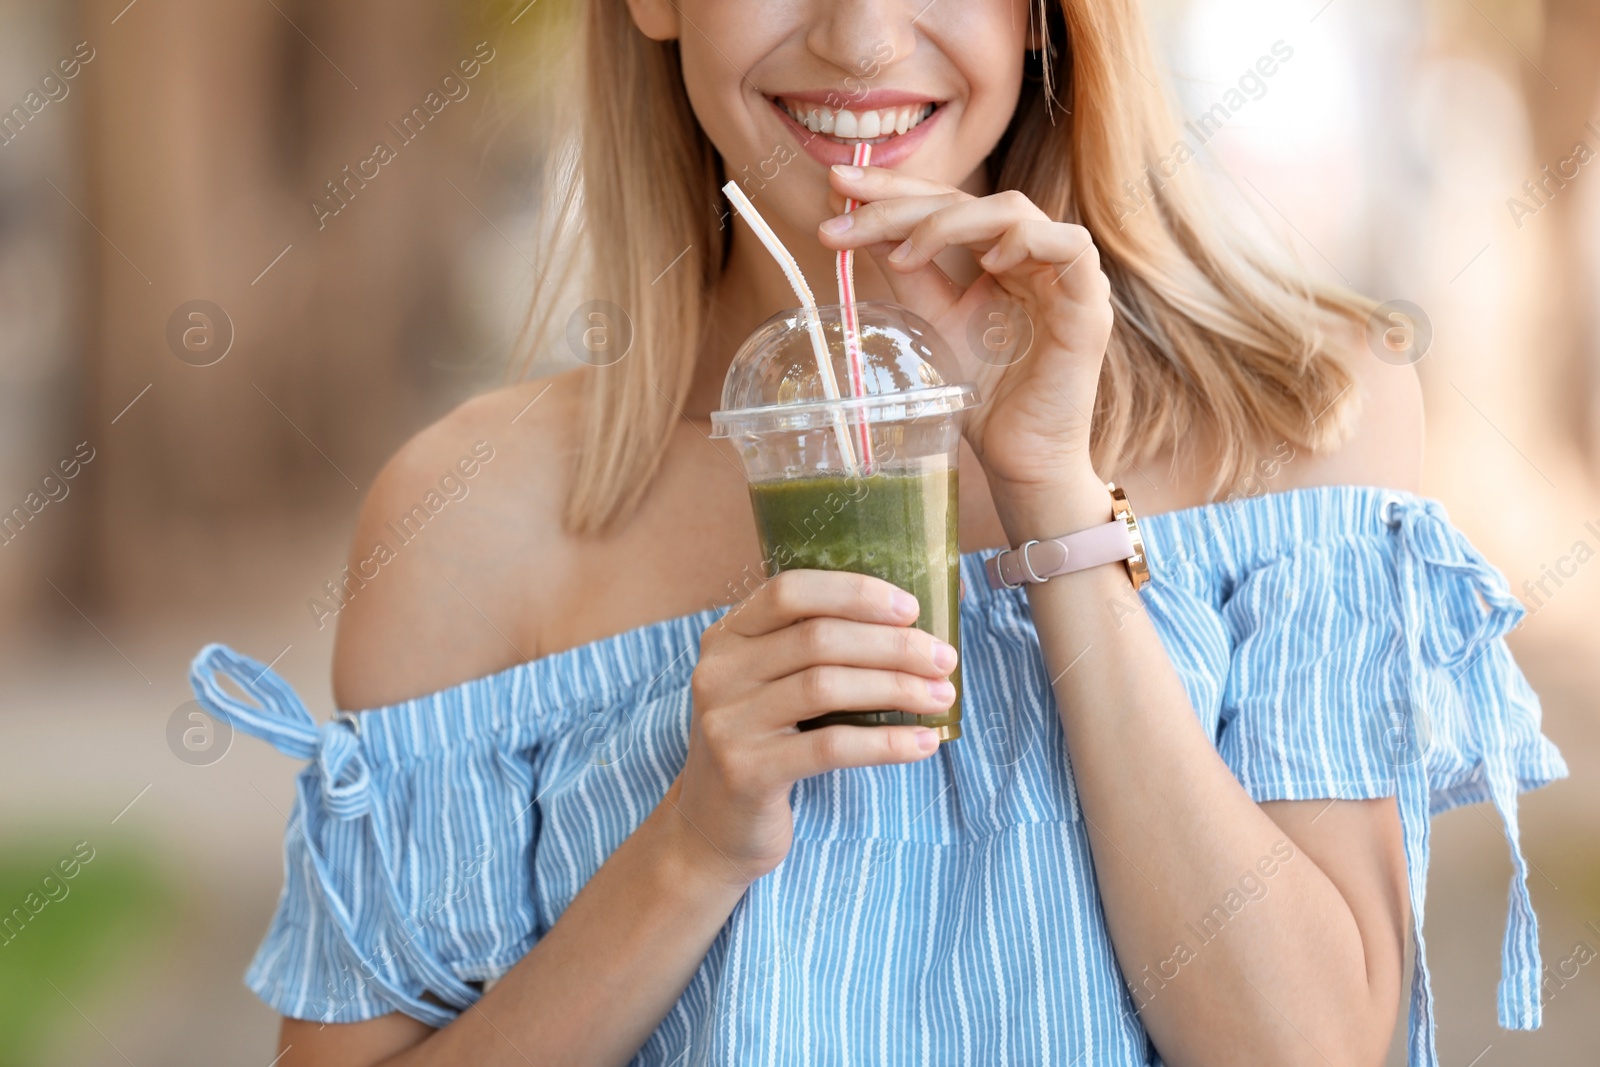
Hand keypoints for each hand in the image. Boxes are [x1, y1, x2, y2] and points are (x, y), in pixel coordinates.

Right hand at [668, 570, 956, 887]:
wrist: (711, 829)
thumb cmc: (764, 746)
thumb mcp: (770, 686)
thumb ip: (813, 650)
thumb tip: (910, 625)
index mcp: (728, 637)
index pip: (790, 591)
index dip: (854, 593)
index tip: (911, 609)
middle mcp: (719, 672)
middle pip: (818, 638)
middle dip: (893, 645)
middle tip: (944, 659)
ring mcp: (728, 722)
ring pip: (826, 686)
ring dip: (896, 688)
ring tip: (941, 696)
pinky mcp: (746, 771)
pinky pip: (831, 747)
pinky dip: (886, 743)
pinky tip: (923, 743)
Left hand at [819, 165, 1113, 502]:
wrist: (1018, 458)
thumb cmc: (982, 396)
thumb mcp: (932, 321)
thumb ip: (907, 272)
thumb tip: (855, 227)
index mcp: (997, 255)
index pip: (945, 203)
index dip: (893, 190)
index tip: (836, 187)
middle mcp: (1032, 256)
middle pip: (970, 200)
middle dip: (902, 200)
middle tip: (845, 207)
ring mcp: (1064, 276)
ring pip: (1015, 211)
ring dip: (950, 222)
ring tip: (904, 255)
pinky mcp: (1089, 304)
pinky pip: (1072, 245)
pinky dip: (1027, 242)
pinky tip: (987, 262)